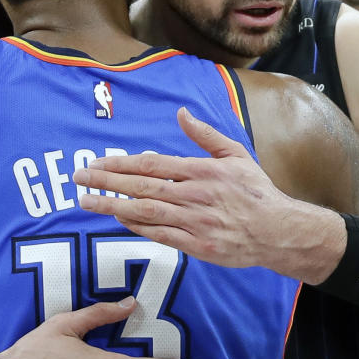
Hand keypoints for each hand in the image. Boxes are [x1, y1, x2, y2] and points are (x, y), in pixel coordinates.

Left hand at [72, 108, 341, 280]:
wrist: (279, 231)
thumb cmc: (256, 191)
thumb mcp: (236, 154)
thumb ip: (205, 134)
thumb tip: (181, 113)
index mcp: (201, 170)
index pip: (151, 165)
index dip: (120, 164)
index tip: (95, 163)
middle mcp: (194, 194)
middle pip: (141, 187)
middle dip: (106, 182)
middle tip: (79, 179)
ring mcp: (194, 221)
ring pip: (145, 212)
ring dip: (112, 206)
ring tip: (86, 202)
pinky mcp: (197, 245)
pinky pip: (160, 235)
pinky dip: (137, 228)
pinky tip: (118, 221)